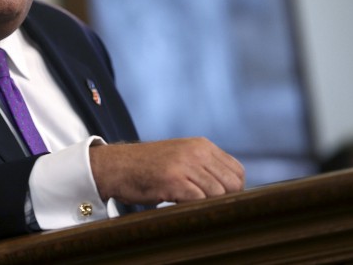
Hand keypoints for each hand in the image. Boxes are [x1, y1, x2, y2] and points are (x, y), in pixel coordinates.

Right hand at [89, 137, 244, 205]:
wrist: (115, 166)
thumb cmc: (147, 168)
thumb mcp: (180, 158)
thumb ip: (204, 167)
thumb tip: (231, 191)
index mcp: (201, 145)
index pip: (237, 171)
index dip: (233, 190)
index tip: (219, 200)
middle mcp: (196, 151)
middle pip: (232, 184)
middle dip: (225, 200)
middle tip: (206, 207)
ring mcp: (185, 164)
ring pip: (217, 194)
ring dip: (207, 205)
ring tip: (189, 205)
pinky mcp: (173, 180)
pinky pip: (199, 200)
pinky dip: (194, 208)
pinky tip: (179, 206)